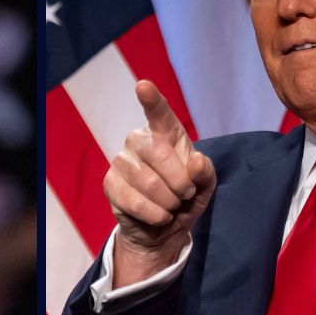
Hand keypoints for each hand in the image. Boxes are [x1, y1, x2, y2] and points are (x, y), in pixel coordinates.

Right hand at [103, 81, 215, 286]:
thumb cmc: (186, 197)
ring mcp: (121, 160)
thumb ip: (206, 172)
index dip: (151, 99)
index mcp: (165, 132)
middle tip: (186, 195)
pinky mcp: (110, 183)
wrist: (163, 228)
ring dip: (170, 203)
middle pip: (160, 154)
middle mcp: (138, 140)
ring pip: (150, 183)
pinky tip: (158, 216)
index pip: (159, 112)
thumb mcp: (205, 186)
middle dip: (181, 183)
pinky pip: (136, 202)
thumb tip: (196, 162)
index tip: (143, 86)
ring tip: (171, 206)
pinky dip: (155, 215)